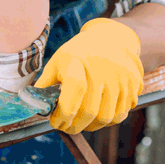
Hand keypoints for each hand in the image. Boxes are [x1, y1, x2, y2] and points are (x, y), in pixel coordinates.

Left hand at [34, 18, 143, 132]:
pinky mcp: (133, 85)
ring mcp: (120, 78)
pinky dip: (109, 119)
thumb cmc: (79, 53)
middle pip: (89, 112)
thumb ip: (45, 84)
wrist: (110, 38)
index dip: (63, 114)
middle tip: (66, 126)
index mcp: (78, 61)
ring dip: (92, 126)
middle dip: (74, 126)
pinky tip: (99, 113)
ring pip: (107, 117)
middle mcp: (102, 69)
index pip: (73, 93)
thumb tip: (31, 106)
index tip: (55, 122)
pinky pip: (122, 113)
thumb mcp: (58, 61)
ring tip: (83, 122)